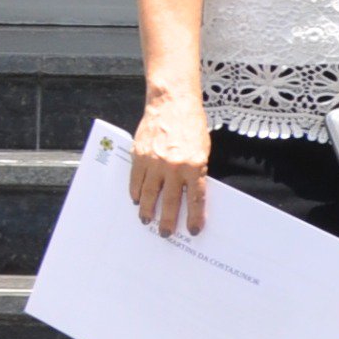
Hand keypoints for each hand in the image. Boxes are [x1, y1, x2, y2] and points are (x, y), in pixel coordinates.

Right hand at [127, 103, 209, 237]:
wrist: (172, 104)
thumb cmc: (192, 126)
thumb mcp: (202, 149)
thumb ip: (196, 171)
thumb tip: (191, 194)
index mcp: (194, 166)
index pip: (195, 198)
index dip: (195, 216)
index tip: (194, 230)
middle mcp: (173, 167)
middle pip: (171, 201)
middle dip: (169, 220)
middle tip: (166, 234)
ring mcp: (154, 162)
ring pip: (149, 194)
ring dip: (148, 210)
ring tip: (147, 220)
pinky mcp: (139, 156)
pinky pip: (135, 180)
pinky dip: (135, 192)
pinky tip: (136, 200)